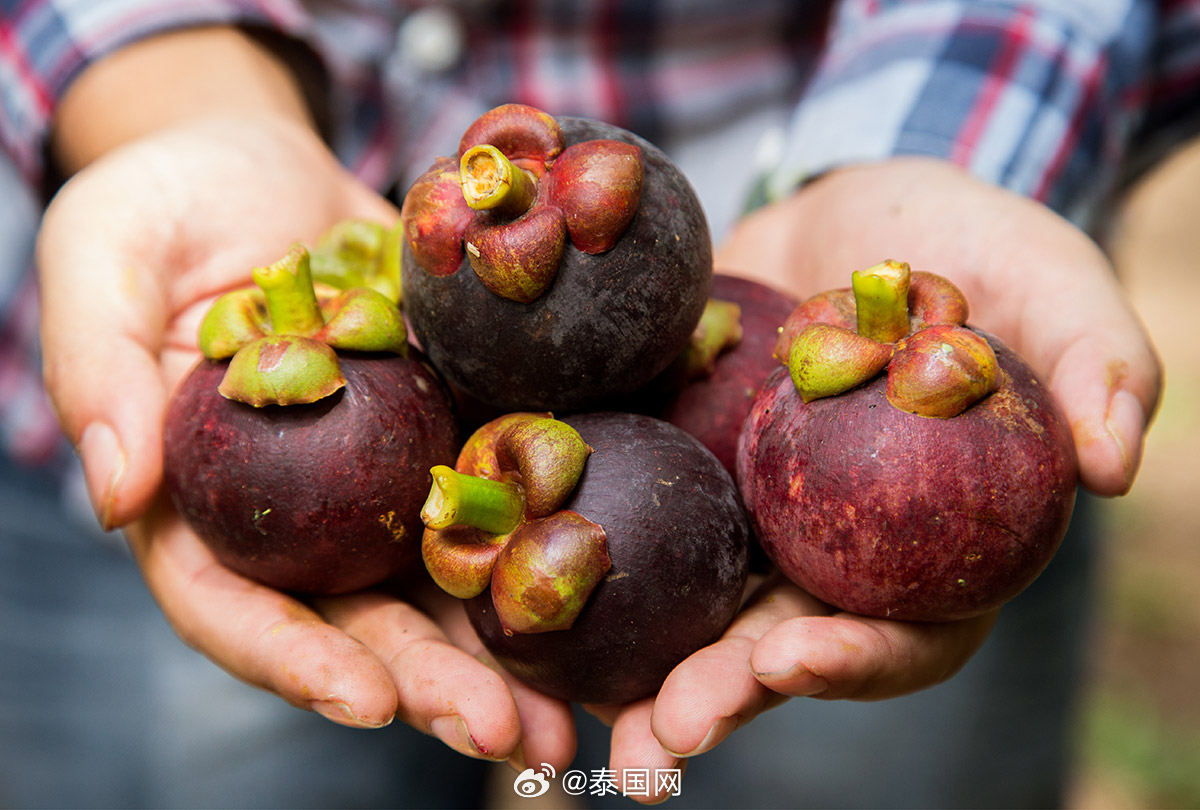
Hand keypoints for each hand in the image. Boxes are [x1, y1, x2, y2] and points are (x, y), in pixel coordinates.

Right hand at [36, 114, 576, 769]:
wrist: (263, 162)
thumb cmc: (162, 207)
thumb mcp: (103, 263)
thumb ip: (98, 373)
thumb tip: (115, 494)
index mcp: (202, 503)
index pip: (234, 605)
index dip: (294, 658)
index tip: (365, 699)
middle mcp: (301, 514)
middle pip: (361, 619)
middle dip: (432, 683)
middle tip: (506, 734)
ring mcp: (384, 477)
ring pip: (448, 580)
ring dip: (511, 651)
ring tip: (578, 710)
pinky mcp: (453, 426)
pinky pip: (509, 486)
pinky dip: (556, 536)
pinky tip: (615, 576)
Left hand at [582, 155, 1161, 802]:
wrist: (850, 203)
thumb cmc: (968, 246)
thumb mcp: (1046, 281)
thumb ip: (1095, 360)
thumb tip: (1116, 463)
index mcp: (924, 548)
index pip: (906, 631)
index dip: (860, 660)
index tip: (799, 658)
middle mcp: (825, 553)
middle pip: (776, 647)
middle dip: (722, 696)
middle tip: (666, 733)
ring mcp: (741, 516)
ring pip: (688, 608)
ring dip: (633, 667)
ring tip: (577, 707)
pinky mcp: (672, 465)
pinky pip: (621, 515)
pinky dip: (569, 554)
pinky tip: (508, 577)